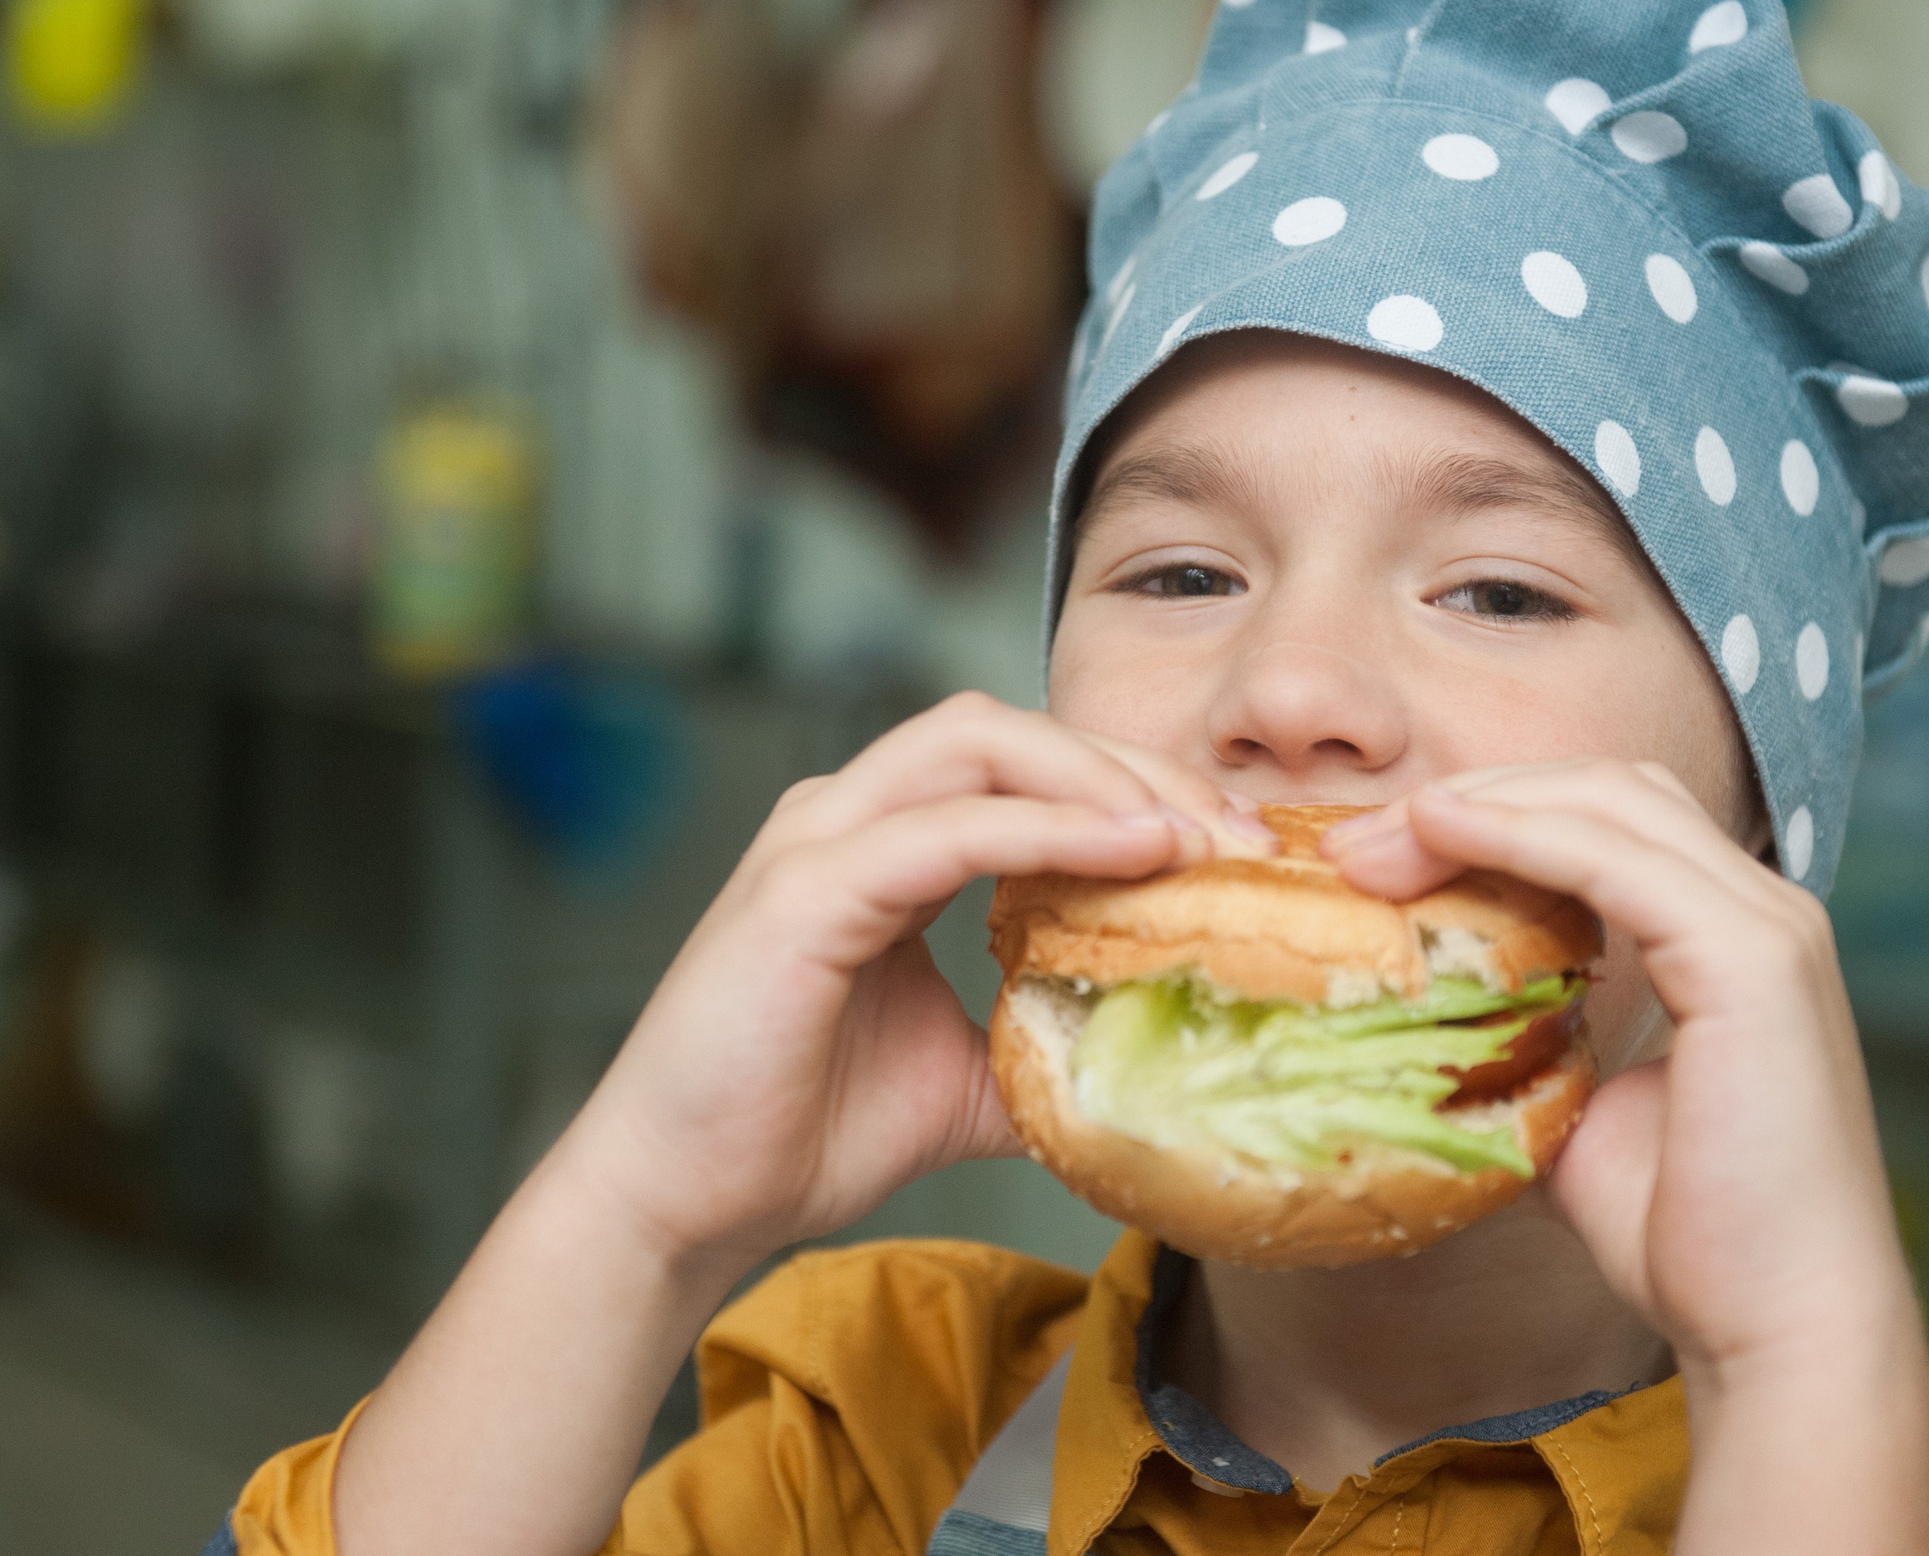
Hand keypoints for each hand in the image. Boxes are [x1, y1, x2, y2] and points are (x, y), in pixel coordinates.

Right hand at [565, 692, 1274, 1277]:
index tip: (1239, 849)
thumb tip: (1160, 1056)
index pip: (1029, 765)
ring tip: (1196, 836)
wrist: (683, 1200)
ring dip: (1101, 778)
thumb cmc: (799, 1130)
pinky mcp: (802, 892)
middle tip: (1245, 835)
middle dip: (1138, 764)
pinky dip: (1045, 829)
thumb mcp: (968, 1078)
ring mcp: (818, 841)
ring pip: (978, 744)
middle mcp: (848, 814)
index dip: (1137, 785)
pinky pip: (945, 829)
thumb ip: (1050, 1038)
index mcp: (886, 840)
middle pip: (1014, 728)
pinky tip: (1127, 855)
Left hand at [1322, 761, 1928, 1554]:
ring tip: (1374, 839)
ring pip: (1608, 802)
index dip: (1490, 814)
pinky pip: (1617, 861)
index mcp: (1731, 935)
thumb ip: (1535, 1050)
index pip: (1605, 819)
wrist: (1779, 1330)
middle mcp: (1763, 909)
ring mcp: (1768, 927)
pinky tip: (1441, 831)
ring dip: (1480, 806)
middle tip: (1354, 842)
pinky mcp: (1754, 962)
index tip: (1373, 857)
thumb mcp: (1583, 1115)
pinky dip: (1521, 832)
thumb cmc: (1692, 1239)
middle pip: (1603, 788)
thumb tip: (1442, 1034)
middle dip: (1473, 796)